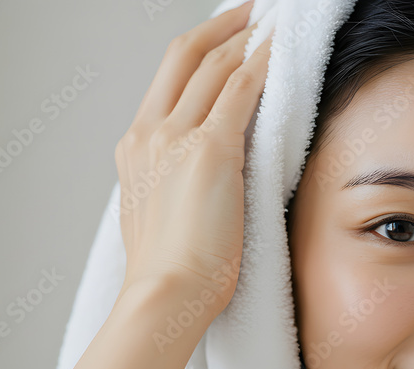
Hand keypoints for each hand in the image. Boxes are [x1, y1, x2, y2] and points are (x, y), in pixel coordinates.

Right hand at [114, 0, 270, 312]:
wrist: (166, 295)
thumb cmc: (169, 271)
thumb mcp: (160, 212)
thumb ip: (174, 179)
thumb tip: (202, 170)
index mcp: (135, 147)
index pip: (169, 80)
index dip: (201, 49)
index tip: (226, 37)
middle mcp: (149, 132)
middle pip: (185, 56)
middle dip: (222, 27)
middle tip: (252, 12)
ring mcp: (175, 137)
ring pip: (213, 67)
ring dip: (247, 39)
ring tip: (274, 26)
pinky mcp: (210, 150)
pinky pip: (240, 92)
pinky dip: (261, 67)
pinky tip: (279, 54)